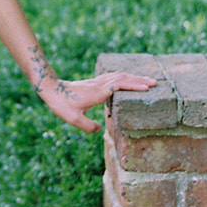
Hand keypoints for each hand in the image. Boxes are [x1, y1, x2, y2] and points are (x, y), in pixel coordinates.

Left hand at [36, 71, 156, 133]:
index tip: (147, 89)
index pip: (119, 85)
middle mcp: (99, 85)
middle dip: (139, 80)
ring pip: (119, 75)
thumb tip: (99, 130)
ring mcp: (97, 82)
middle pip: (123, 78)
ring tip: (147, 81)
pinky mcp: (94, 82)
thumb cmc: (61, 104)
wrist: (51, 89)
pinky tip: (129, 80)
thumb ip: (88, 126)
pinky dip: (125, 77)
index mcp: (97, 92)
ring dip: (133, 77)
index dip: (133, 86)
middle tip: (155, 83)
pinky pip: (113, 77)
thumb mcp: (73, 119)